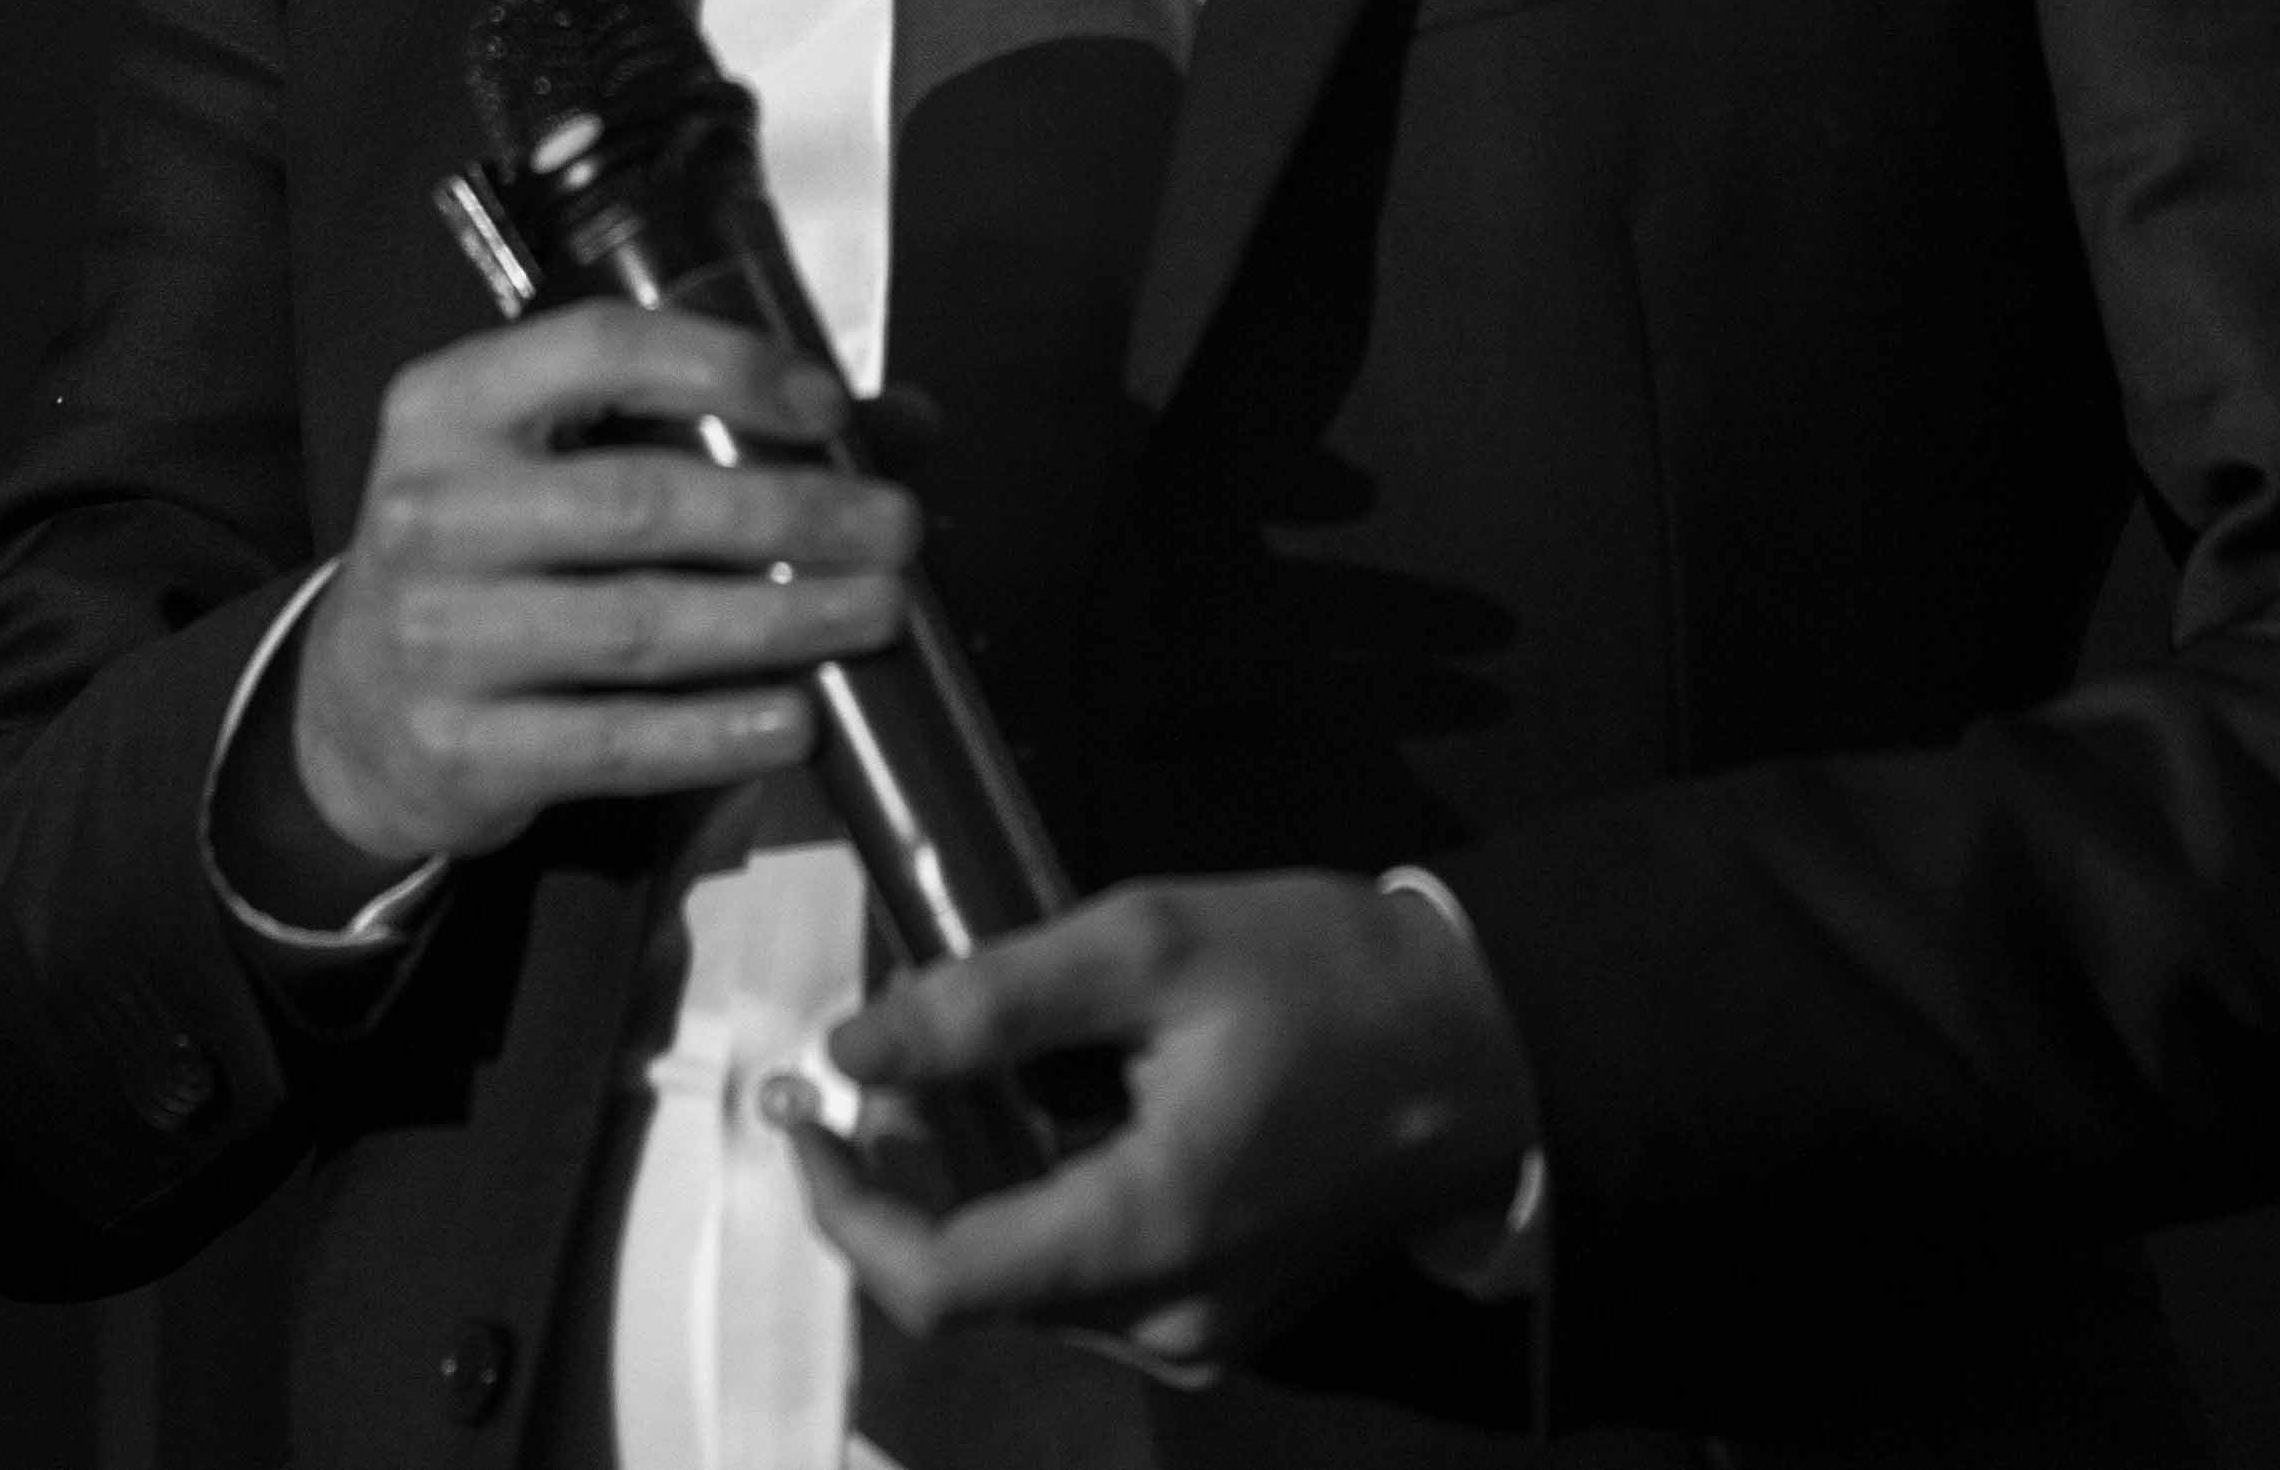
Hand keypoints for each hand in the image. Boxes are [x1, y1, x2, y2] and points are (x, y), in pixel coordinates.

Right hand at [291, 304, 916, 866]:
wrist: (351, 709)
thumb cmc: (494, 551)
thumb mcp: (555, 460)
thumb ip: (708, 424)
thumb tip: (909, 423)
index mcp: (453, 402)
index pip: (601, 349)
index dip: (726, 367)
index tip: (829, 406)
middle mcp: (433, 508)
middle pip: (642, 501)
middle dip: (790, 513)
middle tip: (897, 529)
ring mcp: (437, 636)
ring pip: (640, 626)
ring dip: (779, 619)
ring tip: (880, 615)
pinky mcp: (460, 748)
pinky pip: (614, 741)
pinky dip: (716, 732)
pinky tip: (799, 720)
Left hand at [767, 871, 1532, 1379]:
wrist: (1480, 1044)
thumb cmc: (1321, 976)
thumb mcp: (1152, 943)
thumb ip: (993, 1001)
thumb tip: (850, 1050)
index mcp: (1144, 1235)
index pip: (937, 1281)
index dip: (843, 1206)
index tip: (799, 1109)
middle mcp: (1163, 1323)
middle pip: (972, 1292)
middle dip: (892, 1192)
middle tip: (860, 1074)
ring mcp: (1198, 1337)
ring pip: (1023, 1293)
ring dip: (955, 1201)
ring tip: (936, 1081)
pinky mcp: (1220, 1320)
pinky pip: (1084, 1288)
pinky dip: (1025, 1214)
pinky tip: (1024, 1122)